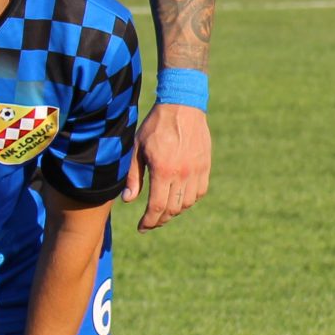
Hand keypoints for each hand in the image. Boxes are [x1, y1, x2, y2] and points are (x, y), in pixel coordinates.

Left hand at [124, 102, 210, 230]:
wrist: (182, 107)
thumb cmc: (154, 127)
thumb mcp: (137, 149)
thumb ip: (133, 176)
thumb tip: (128, 200)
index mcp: (163, 170)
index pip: (157, 206)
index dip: (149, 221)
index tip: (142, 227)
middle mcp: (183, 173)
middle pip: (173, 208)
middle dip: (160, 220)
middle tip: (150, 223)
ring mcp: (197, 170)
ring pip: (188, 202)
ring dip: (175, 211)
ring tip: (162, 211)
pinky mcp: (205, 165)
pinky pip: (200, 191)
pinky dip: (189, 200)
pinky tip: (178, 198)